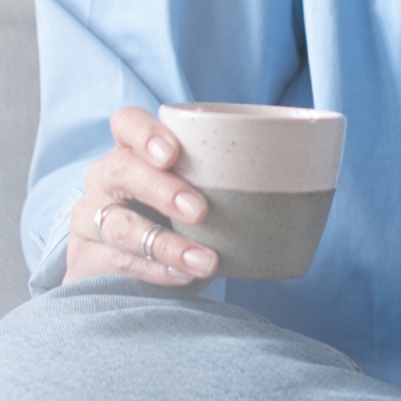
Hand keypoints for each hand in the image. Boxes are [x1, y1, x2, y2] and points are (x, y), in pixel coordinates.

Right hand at [64, 107, 218, 285]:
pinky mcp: (86, 259)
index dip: (145, 134)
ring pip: (120, 225)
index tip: (174, 153)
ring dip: (167, 244)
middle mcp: (106, 178)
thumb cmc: (178, 216)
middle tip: (200, 209)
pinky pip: (118, 263)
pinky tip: (184, 277)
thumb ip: (231, 176)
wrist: (131, 269)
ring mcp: (91, 218)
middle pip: (121, 170)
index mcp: (132, 151)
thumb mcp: (199, 189)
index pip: (126, 124)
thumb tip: (314, 168)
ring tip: (207, 260)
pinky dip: (156, 271)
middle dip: (162, 189)